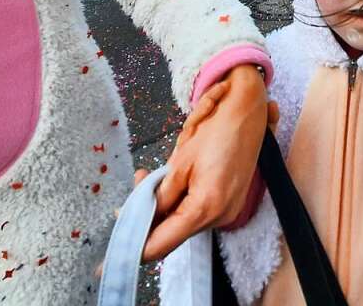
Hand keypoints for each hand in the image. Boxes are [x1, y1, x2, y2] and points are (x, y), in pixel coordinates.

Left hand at [140, 65, 268, 260]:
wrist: (249, 111)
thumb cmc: (217, 130)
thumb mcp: (181, 162)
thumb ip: (160, 195)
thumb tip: (139, 214)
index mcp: (206, 207)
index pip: (162, 243)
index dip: (136, 247)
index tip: (113, 252)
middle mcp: (220, 216)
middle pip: (172, 234)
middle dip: (147, 218)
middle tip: (130, 192)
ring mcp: (227, 212)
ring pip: (183, 222)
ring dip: (163, 207)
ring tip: (149, 178)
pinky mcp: (229, 203)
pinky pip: (197, 212)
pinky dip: (180, 202)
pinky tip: (172, 182)